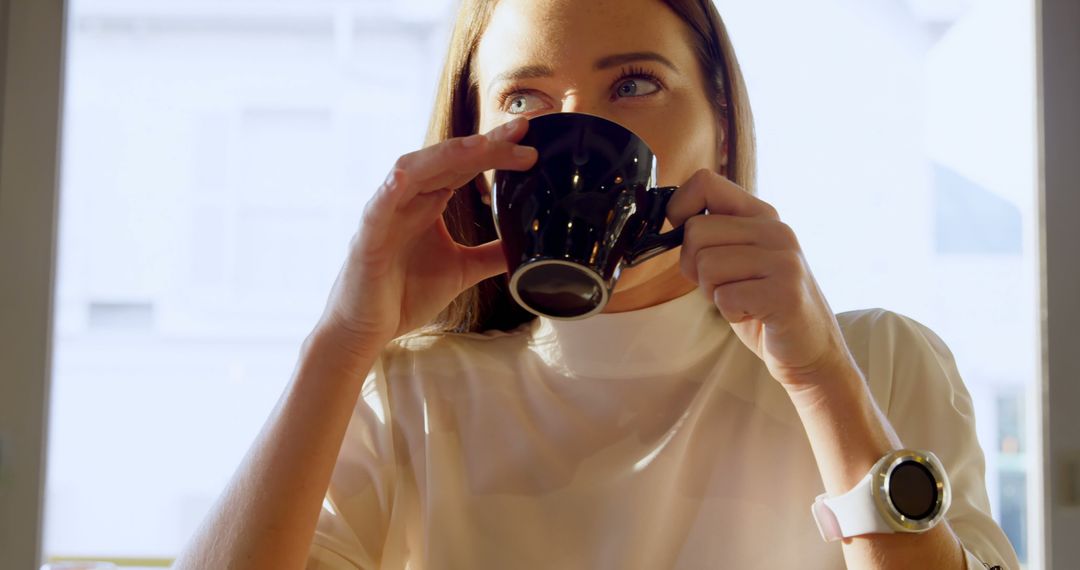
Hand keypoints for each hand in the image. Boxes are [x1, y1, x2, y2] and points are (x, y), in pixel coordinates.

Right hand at [313, 117, 537, 354]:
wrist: (367, 329)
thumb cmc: (405, 295)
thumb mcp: (462, 270)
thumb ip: (491, 254)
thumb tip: (527, 245)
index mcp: (430, 203)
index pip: (466, 166)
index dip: (495, 150)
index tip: (528, 141)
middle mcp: (409, 200)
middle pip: (446, 160)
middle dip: (482, 144)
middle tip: (519, 132)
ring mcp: (386, 214)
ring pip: (413, 171)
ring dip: (445, 156)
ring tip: (479, 146)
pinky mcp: (367, 238)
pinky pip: (376, 208)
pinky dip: (388, 191)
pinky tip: (401, 179)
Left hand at [666, 169, 854, 388]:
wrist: (810, 350)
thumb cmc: (764, 305)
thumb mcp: (739, 259)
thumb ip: (714, 236)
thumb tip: (672, 221)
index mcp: (761, 215)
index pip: (705, 182)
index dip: (679, 208)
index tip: (681, 234)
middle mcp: (776, 230)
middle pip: (695, 231)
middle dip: (694, 267)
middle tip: (723, 286)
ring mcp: (784, 260)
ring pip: (706, 265)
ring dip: (714, 293)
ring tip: (743, 300)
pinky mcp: (785, 293)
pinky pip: (724, 297)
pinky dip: (730, 313)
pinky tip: (755, 315)